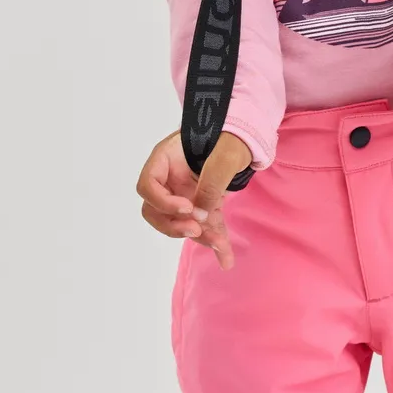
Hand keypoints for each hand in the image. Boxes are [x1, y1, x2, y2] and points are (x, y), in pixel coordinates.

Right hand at [135, 129, 254, 270]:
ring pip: (180, 223)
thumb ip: (212, 180)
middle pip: (156, 211)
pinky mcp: (203, 206)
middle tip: (196, 230)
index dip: (162, 202)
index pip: (147, 186)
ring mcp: (185, 194)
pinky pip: (205, 226)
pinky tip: (226, 258)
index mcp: (166, 159)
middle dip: (174, 226)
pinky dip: (215, 241)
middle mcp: (170, 180)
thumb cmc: (231, 135)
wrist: (246, 135)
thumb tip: (200, 212)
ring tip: (220, 246)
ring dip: (199, 237)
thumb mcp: (225, 152)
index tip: (187, 208)